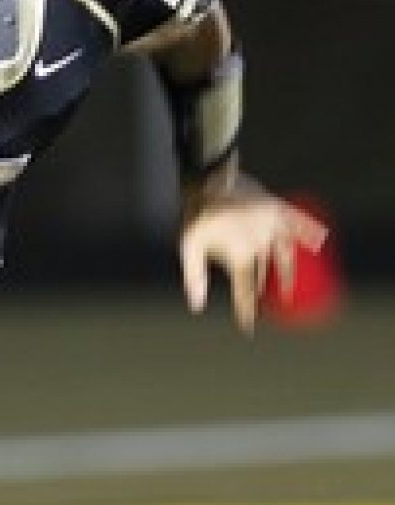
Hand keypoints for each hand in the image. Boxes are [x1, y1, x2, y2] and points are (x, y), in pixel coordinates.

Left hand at [179, 180, 327, 334]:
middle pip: (264, 276)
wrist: (210, 176)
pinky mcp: (278, 209)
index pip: (246, 291)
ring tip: (286, 289)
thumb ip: (194, 276)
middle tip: (263, 306)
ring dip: (285, 274)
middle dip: (262, 292)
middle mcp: (262, 245)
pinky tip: (316, 243)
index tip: (247, 328)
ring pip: (285, 256)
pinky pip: (299, 225)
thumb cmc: (198, 213)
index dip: (246, 311)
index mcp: (241, 255)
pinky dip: (308, 236)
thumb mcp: (188, 245)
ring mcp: (273, 226)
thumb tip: (197, 306)